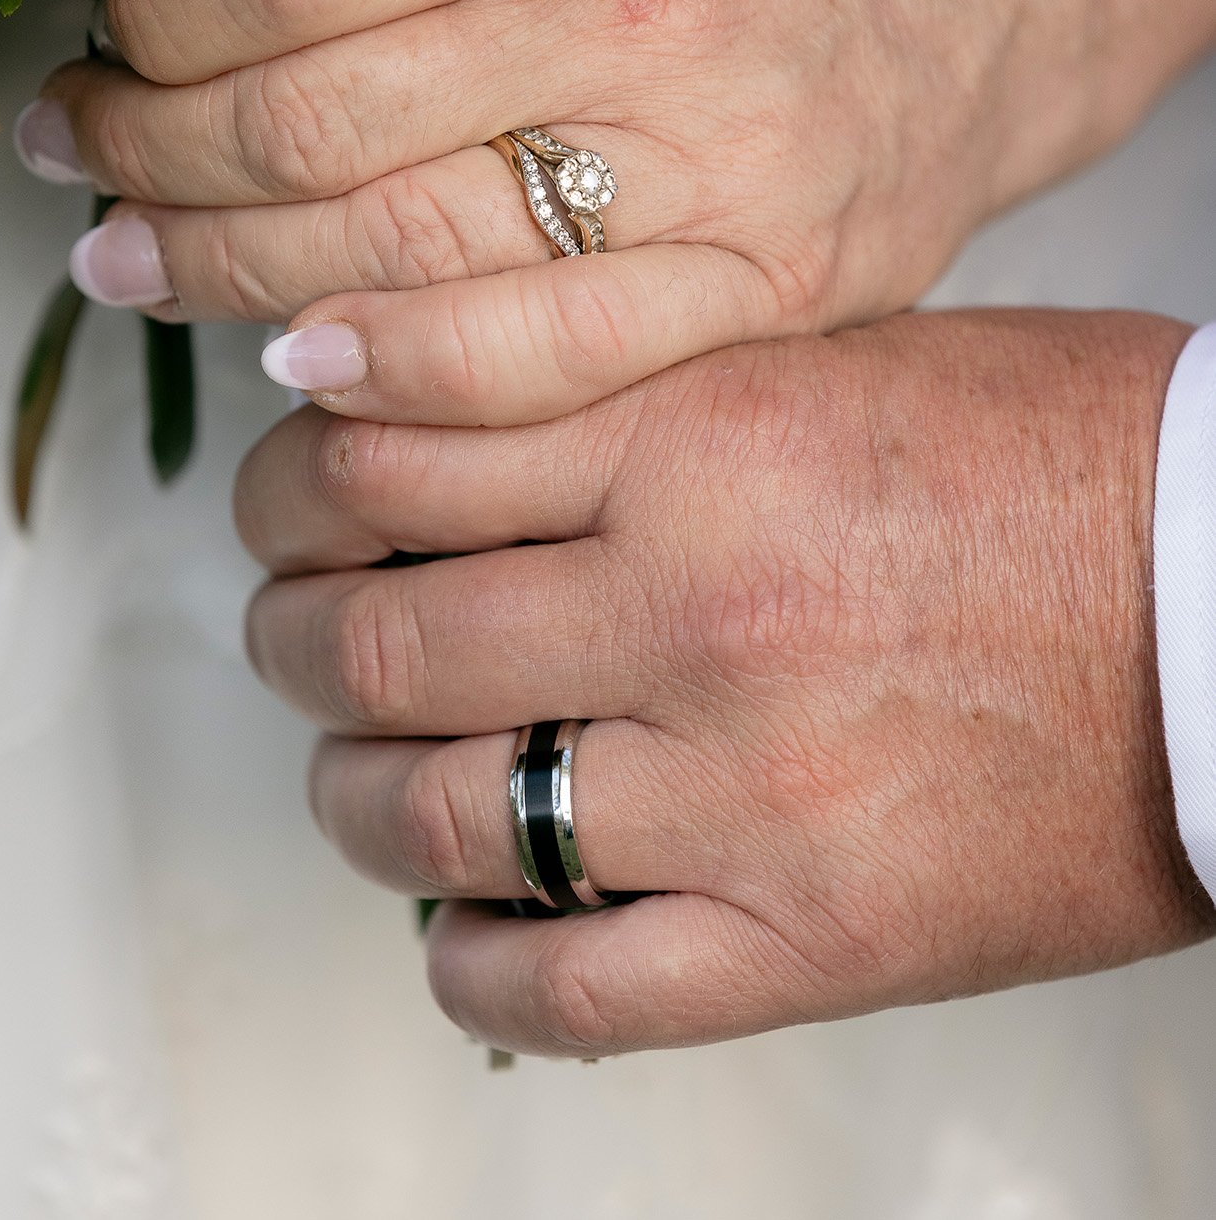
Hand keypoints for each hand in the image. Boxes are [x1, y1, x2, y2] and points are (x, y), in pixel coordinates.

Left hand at [23, 0, 1144, 427]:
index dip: (156, 8)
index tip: (114, 29)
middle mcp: (650, 30)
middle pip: (311, 127)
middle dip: (150, 151)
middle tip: (87, 156)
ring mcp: (716, 183)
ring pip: (394, 265)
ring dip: (220, 271)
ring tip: (132, 256)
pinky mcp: (763, 297)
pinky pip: (534, 377)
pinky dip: (389, 381)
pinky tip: (299, 364)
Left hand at [234, 309, 1211, 1056]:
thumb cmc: (1062, 462)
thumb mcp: (830, 358)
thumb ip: (635, 397)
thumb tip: (450, 440)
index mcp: (703, 442)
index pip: (392, 456)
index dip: (299, 476)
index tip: (289, 489)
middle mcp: (700, 614)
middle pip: (379, 639)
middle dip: (292, 631)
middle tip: (291, 623)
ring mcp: (747, 795)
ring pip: (433, 818)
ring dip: (351, 794)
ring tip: (356, 769)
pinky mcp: (810, 943)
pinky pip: (562, 992)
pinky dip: (465, 968)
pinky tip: (454, 930)